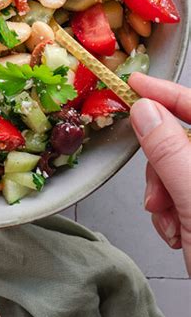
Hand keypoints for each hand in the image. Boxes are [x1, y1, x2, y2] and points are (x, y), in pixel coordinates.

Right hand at [129, 73, 190, 274]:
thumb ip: (169, 152)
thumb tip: (147, 111)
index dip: (166, 93)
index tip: (135, 85)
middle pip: (182, 141)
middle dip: (160, 164)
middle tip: (156, 191)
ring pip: (176, 168)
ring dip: (162, 193)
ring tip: (169, 221)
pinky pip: (179, 192)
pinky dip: (169, 210)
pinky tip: (175, 231)